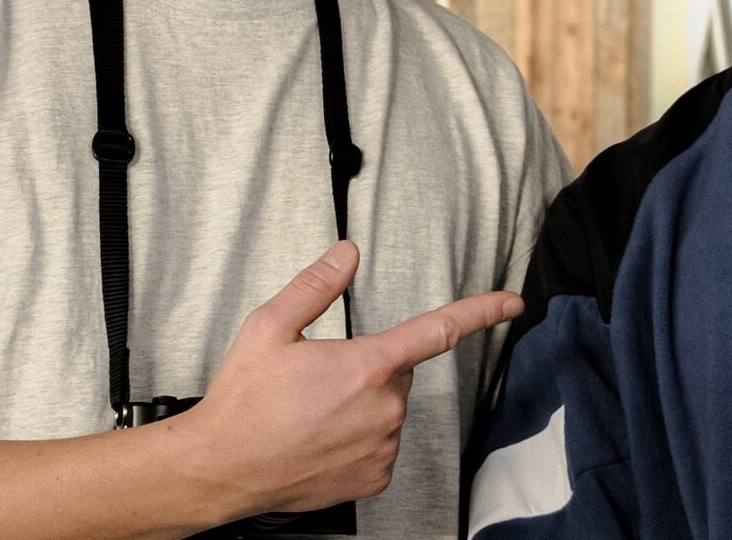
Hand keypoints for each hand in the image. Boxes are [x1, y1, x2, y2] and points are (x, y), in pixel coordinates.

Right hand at [181, 241, 522, 516]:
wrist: (220, 470)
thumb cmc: (243, 403)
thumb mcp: (269, 327)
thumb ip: (316, 285)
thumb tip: (346, 255)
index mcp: (367, 365)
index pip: (437, 330)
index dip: (480, 312)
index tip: (510, 303)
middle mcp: (384, 408)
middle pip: (395, 371)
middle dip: (366, 366)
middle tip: (316, 378)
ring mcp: (382, 446)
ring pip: (387, 408)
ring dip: (360, 403)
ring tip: (310, 411)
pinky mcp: (374, 477)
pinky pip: (379, 444)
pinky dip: (357, 437)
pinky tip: (319, 437)